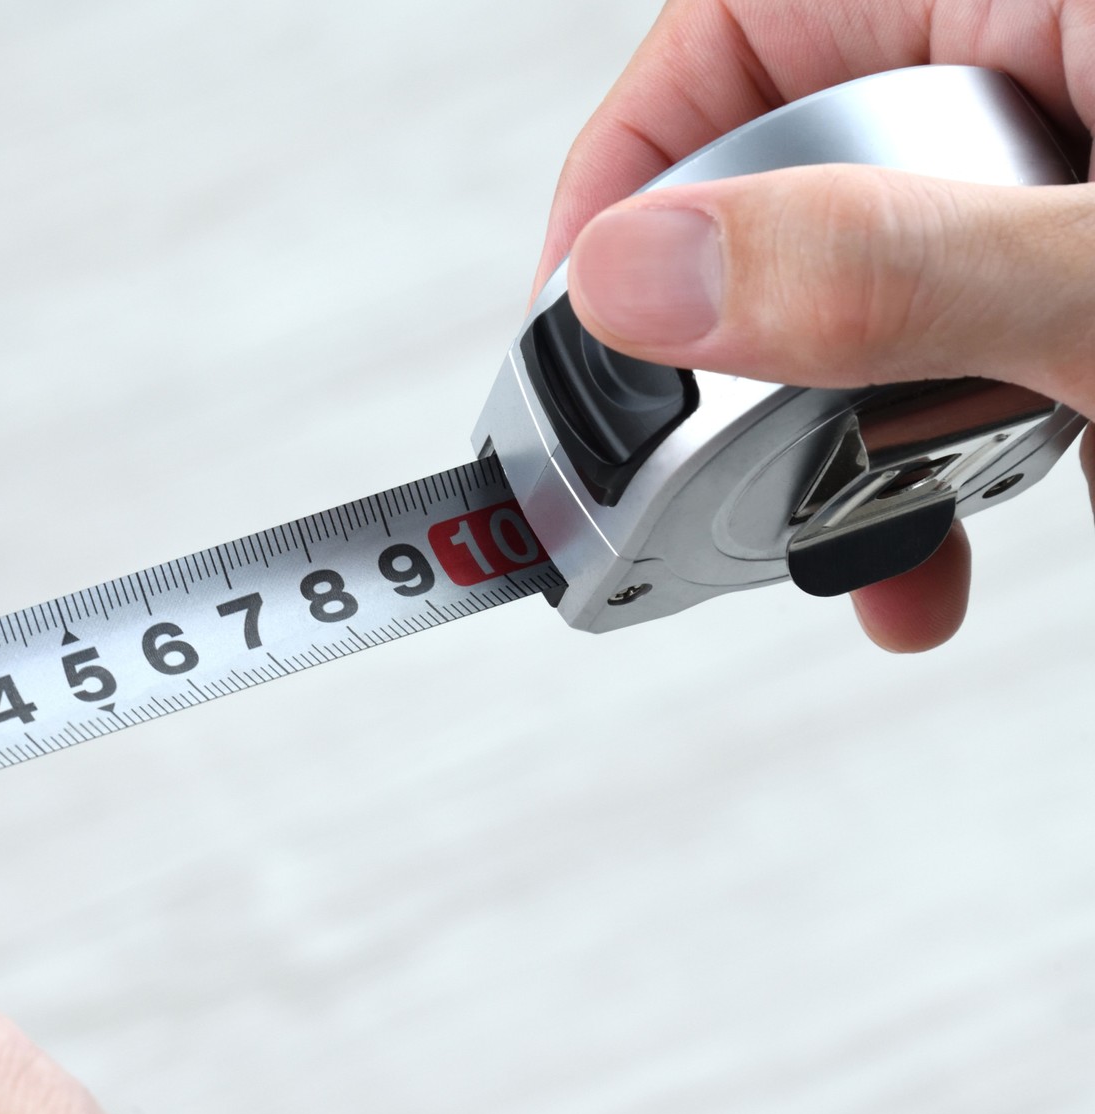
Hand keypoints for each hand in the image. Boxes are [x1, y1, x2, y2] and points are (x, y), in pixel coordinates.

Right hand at [536, 0, 1094, 650]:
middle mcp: (1028, 72)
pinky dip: (939, 473)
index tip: (575, 331)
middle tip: (725, 473)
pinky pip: (960, 367)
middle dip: (751, 363)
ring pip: (863, 307)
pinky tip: (939, 553)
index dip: (628, 177)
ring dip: (845, 452)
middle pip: (785, 196)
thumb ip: (889, 268)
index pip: (738, 37)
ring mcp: (1055, 190)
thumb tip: (637, 282)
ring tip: (872, 542)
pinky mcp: (1070, 288)